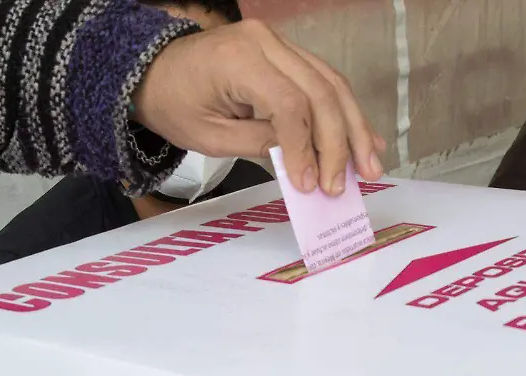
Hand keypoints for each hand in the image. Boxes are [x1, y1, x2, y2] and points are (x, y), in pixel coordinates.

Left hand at [133, 20, 385, 195]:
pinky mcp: (287, 52)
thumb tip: (304, 162)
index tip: (310, 184)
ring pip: (332, 84)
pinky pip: (323, 80)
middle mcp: (266, 41)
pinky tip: (364, 140)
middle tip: (347, 183)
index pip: (290, 104)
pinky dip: (344, 113)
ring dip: (354, 128)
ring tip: (370, 166)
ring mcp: (280, 42)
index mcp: (239, 59)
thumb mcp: (209, 136)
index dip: (306, 147)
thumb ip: (258, 144)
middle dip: (339, 142)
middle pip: (320, 91)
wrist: (155, 71)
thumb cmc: (175, 104)